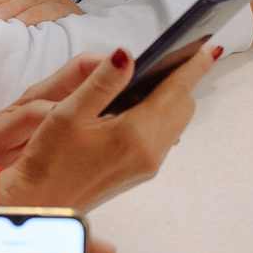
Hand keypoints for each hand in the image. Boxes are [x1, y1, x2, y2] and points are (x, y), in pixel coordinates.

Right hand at [0, 44, 216, 209]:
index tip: (209, 48)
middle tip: (165, 60)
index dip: (194, 67)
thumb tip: (128, 54)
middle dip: (180, 81)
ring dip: (169, 100)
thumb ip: (102, 82)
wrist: (43, 204)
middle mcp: (150, 152)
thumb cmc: (49, 159)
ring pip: (175, 122)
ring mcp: (148, 165)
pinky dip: (157, 117)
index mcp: (135, 133)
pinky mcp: (142, 172)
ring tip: (144, 82)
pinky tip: (132, 109)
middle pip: (183, 106)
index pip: (176, 91)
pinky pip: (162, 137)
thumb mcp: (68, 113)